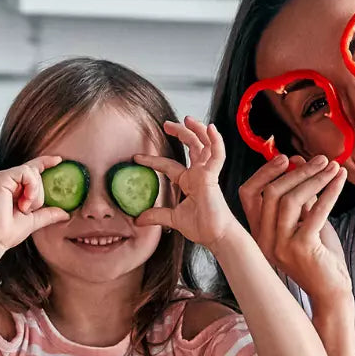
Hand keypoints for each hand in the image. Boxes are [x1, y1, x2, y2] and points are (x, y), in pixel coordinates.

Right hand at [0, 156, 69, 252]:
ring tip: (24, 207)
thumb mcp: (34, 220)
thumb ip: (49, 214)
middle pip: (35, 172)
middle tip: (27, 209)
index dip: (45, 162)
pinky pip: (26, 172)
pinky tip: (24, 201)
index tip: (59, 160)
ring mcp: (3, 177)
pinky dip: (30, 187)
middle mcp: (7, 179)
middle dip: (38, 194)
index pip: (32, 169)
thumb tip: (66, 213)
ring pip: (32, 172)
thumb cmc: (9, 232)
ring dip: (34, 193)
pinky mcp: (1, 178)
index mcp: (13, 186)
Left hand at [134, 117, 240, 248]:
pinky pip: (217, 155)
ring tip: (186, 119)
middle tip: (166, 124)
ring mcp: (207, 173)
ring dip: (197, 130)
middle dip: (180, 133)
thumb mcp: (172, 219)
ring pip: (204, 144)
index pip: (169, 165)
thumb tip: (138, 220)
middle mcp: (198, 174)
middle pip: (191, 146)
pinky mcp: (213, 177)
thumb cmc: (202, 227)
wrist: (216, 236)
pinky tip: (210, 128)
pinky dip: (216, 141)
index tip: (137, 157)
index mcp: (189, 181)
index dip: (154, 160)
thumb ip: (156, 215)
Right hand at [238, 153, 351, 300]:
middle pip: (272, 193)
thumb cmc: (320, 258)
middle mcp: (264, 240)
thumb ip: (301, 197)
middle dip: (298, 171)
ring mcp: (280, 246)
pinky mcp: (301, 249)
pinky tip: (340, 181)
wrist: (331, 293)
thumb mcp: (306, 222)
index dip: (264, 172)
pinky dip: (330, 192)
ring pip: (290, 200)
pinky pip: (315, 212)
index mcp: (259, 233)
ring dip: (314, 178)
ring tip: (333, 167)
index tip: (286, 158)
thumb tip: (299, 161)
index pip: (248, 195)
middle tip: (321, 159)